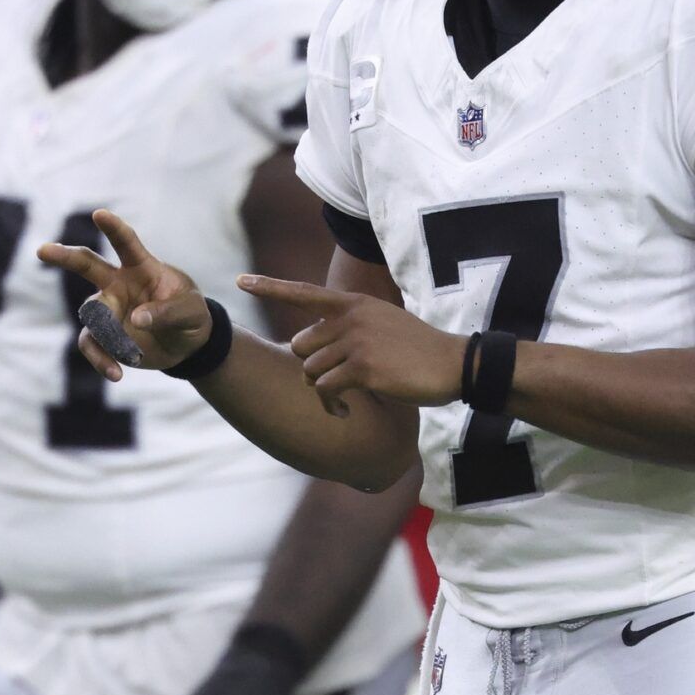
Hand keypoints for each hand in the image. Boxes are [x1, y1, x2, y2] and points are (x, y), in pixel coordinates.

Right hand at [38, 210, 211, 378]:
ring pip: (90, 314)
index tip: (100, 214)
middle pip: (87, 265)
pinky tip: (116, 373)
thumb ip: (168, 312)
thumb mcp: (191, 312)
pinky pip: (91, 344)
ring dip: (105, 334)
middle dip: (64, 257)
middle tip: (42, 250)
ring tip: (131, 353)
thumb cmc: (191, 317)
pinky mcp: (105, 335)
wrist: (187, 345)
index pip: (126, 243)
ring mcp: (109, 308)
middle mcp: (119, 283)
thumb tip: (136, 318)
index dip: (113, 228)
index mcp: (143, 267)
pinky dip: (100, 359)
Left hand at [242, 275, 465, 405]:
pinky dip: (330, 406)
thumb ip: (351, 327)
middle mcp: (352, 318)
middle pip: (301, 345)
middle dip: (310, 368)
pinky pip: (325, 390)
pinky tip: (344, 413)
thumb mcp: (383, 324)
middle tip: (331, 384)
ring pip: (311, 371)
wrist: (454, 363)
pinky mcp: (363, 368)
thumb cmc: (418, 350)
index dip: (269, 288)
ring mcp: (357, 342)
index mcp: (355, 304)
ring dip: (322, 392)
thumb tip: (315, 349)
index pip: (304, 292)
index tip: (240, 281)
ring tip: (342, 401)